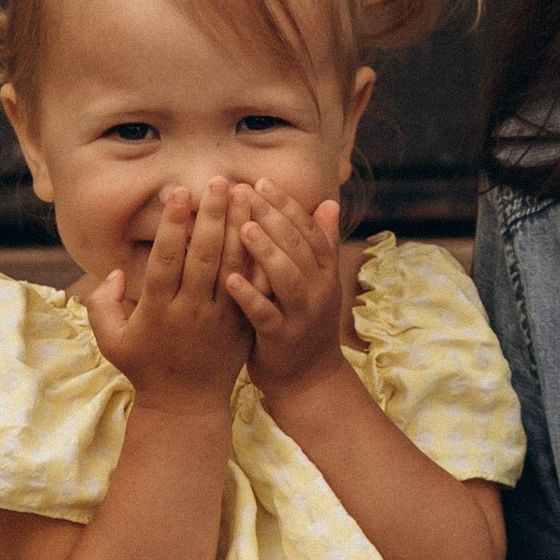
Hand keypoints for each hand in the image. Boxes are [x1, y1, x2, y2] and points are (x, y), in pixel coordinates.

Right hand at [84, 182, 249, 410]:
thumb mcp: (110, 341)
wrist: (185, 405)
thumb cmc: (144, 367)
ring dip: (238, 228)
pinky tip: (264, 230)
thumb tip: (115, 271)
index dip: (173, 226)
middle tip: (217, 181)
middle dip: (211, 216)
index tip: (179, 193)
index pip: (166, 260)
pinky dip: (259, 258)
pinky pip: (254, 287)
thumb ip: (101, 304)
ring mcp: (220, 319)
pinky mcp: (241, 324)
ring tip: (243, 193)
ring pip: (233, 267)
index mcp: (157, 311)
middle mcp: (190, 312)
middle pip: (204, 256)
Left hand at [224, 186, 347, 393]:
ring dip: (266, 250)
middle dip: (271, 217)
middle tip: (244, 192)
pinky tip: (230, 279)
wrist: (309, 378)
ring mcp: (303, 315)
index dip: (286, 204)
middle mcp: (320, 290)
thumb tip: (329, 202)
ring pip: (288, 277)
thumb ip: (320, 243)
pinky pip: (266, 314)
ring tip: (242, 227)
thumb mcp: (317, 281)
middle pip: (298, 247)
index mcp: (325, 271)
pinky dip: (250, 296)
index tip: (260, 182)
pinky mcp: (283, 338)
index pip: (308, 229)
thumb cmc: (304, 320)